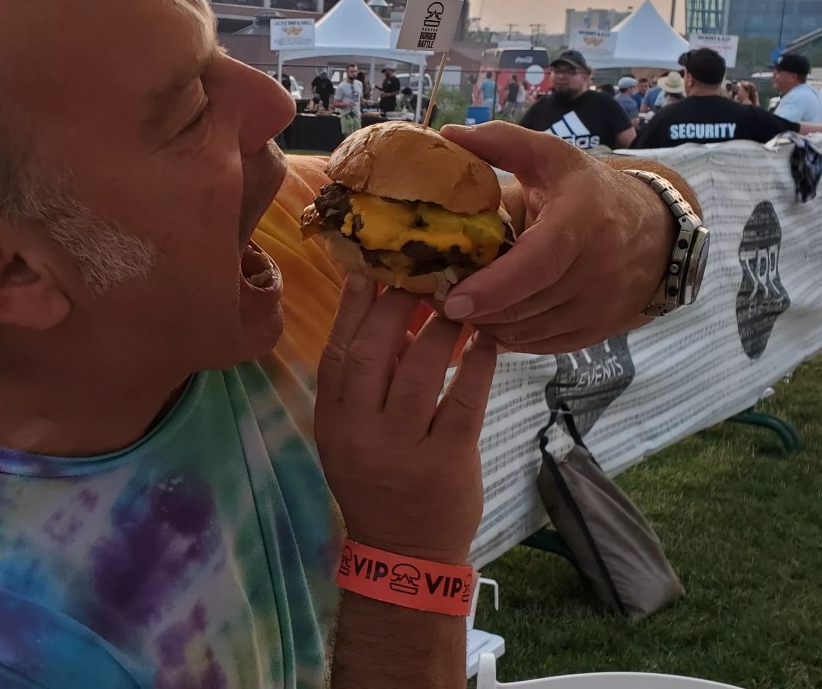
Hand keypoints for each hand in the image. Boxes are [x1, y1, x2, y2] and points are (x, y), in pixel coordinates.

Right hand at [315, 275, 497, 563]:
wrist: (405, 552)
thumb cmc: (377, 481)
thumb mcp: (352, 434)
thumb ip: (365, 382)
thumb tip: (388, 314)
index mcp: (334, 421)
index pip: (337, 353)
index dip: (350, 308)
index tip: (367, 269)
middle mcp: (362, 432)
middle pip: (374, 354)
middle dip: (396, 308)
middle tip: (421, 277)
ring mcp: (404, 448)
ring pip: (421, 372)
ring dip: (441, 330)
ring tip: (460, 303)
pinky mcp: (448, 461)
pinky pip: (464, 401)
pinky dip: (477, 366)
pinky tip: (487, 341)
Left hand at [439, 121, 673, 353]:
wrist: (656, 231)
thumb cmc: (590, 190)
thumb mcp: (551, 156)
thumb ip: (501, 142)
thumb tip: (448, 134)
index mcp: (579, 222)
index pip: (536, 265)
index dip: (493, 287)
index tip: (452, 298)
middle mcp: (596, 270)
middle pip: (524, 305)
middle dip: (476, 308)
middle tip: (438, 296)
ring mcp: (600, 307)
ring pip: (529, 331)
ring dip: (489, 324)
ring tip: (462, 305)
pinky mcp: (598, 332)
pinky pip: (542, 345)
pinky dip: (512, 337)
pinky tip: (493, 318)